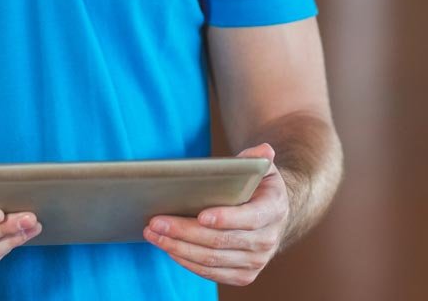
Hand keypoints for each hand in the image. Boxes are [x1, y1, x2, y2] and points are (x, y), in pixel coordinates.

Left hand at [144, 144, 286, 286]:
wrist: (273, 217)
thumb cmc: (259, 187)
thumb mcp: (262, 168)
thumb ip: (257, 159)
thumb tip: (264, 150)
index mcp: (273, 211)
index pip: (249, 218)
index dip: (225, 219)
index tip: (200, 215)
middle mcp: (267, 240)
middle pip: (221, 241)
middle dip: (185, 232)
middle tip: (156, 221)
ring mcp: (255, 261)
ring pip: (211, 259)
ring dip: (178, 247)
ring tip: (153, 234)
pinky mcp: (242, 276)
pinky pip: (210, 272)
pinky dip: (186, 261)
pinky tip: (168, 247)